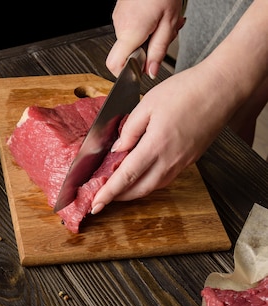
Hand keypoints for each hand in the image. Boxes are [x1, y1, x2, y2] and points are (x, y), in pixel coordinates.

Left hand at [91, 63, 231, 212]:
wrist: (221, 88)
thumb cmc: (187, 90)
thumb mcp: (148, 103)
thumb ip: (130, 129)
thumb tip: (118, 149)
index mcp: (156, 145)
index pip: (125, 177)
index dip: (109, 193)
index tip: (96, 204)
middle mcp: (170, 160)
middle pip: (139, 189)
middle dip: (119, 197)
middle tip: (104, 197)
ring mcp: (182, 163)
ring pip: (153, 187)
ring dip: (134, 191)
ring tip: (119, 188)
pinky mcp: (189, 160)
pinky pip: (165, 178)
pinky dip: (149, 182)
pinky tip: (142, 175)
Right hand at [107, 0, 185, 78]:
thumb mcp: (168, 23)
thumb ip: (158, 51)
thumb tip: (151, 72)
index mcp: (130, 32)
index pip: (115, 65)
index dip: (126, 73)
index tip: (140, 69)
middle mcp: (120, 25)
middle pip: (126, 54)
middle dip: (145, 53)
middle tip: (161, 40)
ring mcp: (119, 17)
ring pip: (130, 41)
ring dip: (147, 38)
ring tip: (162, 24)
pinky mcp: (122, 12)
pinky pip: (130, 29)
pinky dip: (144, 28)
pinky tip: (155, 18)